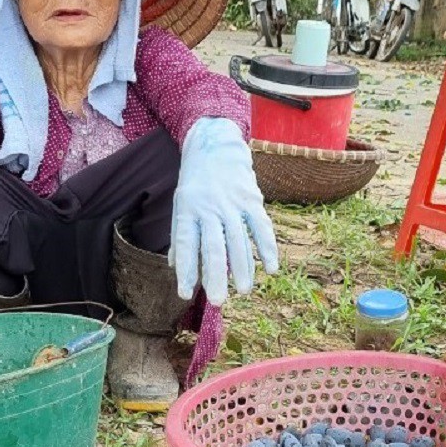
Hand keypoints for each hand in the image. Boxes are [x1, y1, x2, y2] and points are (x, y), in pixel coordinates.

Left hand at [169, 117, 277, 305]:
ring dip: (243, 268)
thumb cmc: (195, 182)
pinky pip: (261, 227)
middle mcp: (209, 208)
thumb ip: (180, 236)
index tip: (184, 293)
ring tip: (243, 291)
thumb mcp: (180, 204)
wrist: (215, 145)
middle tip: (218, 300)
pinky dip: (268, 248)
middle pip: (214, 247)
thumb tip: (174, 268)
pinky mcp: (252, 199)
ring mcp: (232, 203)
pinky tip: (271, 269)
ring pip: (239, 240)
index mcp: (188, 210)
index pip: (186, 244)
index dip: (185, 270)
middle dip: (216, 276)